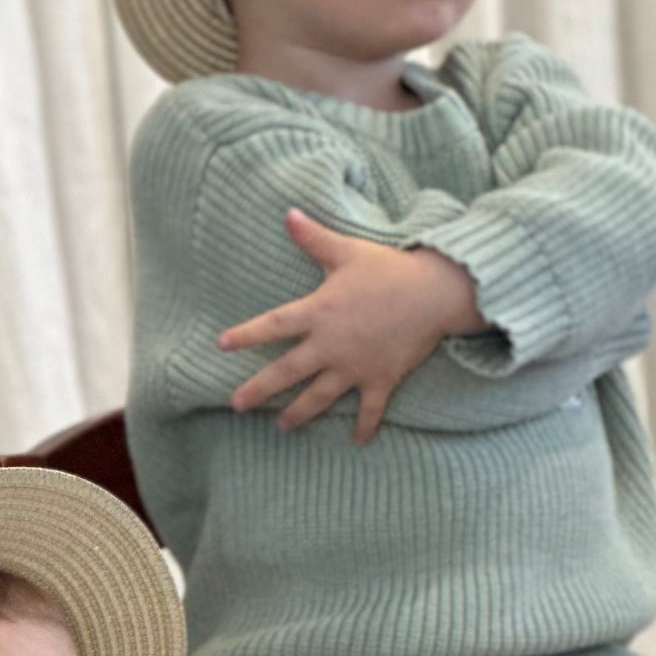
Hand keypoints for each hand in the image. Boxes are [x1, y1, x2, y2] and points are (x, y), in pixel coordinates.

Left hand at [220, 208, 482, 440]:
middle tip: (236, 405)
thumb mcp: (348, 251)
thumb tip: (288, 213)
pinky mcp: (380, 379)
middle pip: (286, 372)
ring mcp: (354, 366)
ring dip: (299, 414)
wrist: (434, 293)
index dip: (245, 335)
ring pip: (319, 397)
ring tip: (282, 426)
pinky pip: (369, 409)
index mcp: (319, 313)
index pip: (273, 326)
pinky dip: (364, 426)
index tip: (221, 346)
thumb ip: (314, 238)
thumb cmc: (389, 270)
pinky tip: (357, 441)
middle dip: (259, 390)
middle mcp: (330, 345)